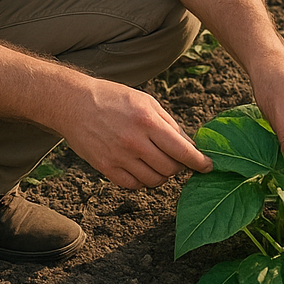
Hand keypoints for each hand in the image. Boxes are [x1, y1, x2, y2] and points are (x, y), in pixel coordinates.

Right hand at [54, 79, 212, 189]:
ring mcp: (119, 156)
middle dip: (179, 166)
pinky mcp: (106, 168)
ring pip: (154, 180)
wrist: (74, 103)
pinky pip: (134, 185)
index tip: (209, 167)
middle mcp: (135, 141)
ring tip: (157, 162)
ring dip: (162, 175)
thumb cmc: (113, 98)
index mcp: (147, 121)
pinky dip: (142, 180)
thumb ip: (169, 124)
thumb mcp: (145, 102)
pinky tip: (140, 167)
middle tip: (176, 159)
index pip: (183, 150)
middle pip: (171, 169)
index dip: (200, 162)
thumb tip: (190, 146)